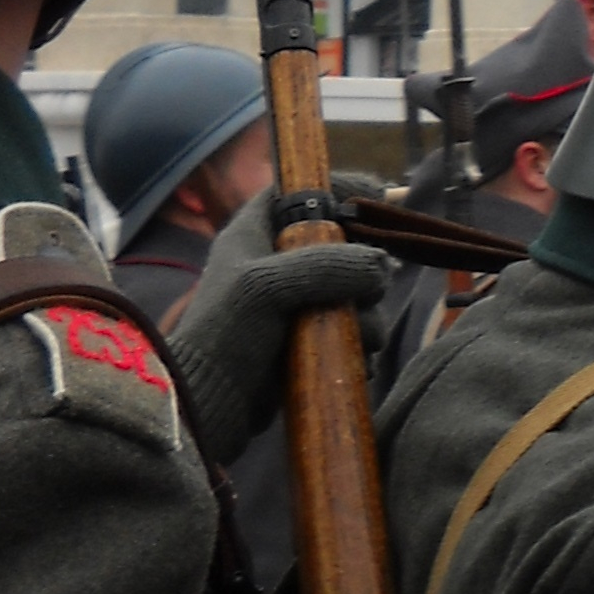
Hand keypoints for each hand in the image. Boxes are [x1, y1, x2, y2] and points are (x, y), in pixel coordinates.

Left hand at [161, 187, 388, 464]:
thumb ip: (327, 265)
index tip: (380, 195)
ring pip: (354, 292)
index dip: (340, 187)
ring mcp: (293, 302)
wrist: (211, 406)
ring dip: (368, 316)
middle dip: (365, 269)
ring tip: (359, 339)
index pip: (300, 190)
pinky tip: (356, 358)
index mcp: (255, 232)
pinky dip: (361, 342)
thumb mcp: (268, 287)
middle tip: (371, 290)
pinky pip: (351, 328)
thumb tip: (382, 265)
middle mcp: (276, 262)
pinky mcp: (307, 338)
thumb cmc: (226, 335)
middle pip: (342, 243)